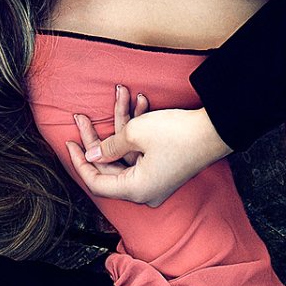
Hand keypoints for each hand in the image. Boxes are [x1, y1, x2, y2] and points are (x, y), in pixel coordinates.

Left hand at [65, 84, 229, 208]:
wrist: (216, 129)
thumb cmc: (177, 134)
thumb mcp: (135, 134)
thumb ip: (108, 146)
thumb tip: (93, 155)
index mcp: (135, 190)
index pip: (96, 182)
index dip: (80, 162)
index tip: (69, 143)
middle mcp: (145, 190)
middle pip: (109, 166)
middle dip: (98, 137)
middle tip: (82, 116)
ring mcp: (156, 180)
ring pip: (126, 153)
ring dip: (121, 124)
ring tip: (118, 94)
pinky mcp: (164, 167)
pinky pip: (141, 151)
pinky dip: (137, 130)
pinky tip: (138, 101)